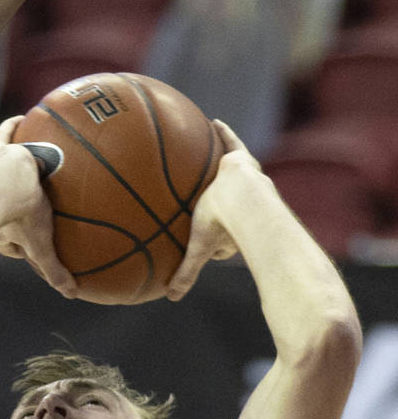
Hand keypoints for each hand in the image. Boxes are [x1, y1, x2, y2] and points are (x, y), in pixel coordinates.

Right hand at [0, 117, 76, 298]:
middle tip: (31, 202)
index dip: (21, 247)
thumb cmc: (16, 219)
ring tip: (28, 158)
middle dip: (16, 206)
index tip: (31, 246)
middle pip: (7, 204)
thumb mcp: (40, 244)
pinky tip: (24, 115)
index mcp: (1, 226)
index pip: (12, 241)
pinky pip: (6, 135)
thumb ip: (53, 269)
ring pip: (4, 172)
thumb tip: (72, 294)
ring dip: (13, 165)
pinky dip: (13, 126)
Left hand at [166, 120, 258, 300]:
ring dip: (221, 164)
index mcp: (234, 224)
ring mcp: (244, 178)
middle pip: (225, 196)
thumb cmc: (224, 227)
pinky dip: (222, 132)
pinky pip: (230, 141)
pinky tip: (211, 120)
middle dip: (219, 195)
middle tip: (209, 193)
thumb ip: (186, 272)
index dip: (215, 233)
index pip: (223, 229)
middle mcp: (242, 199)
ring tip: (210, 158)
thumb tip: (170, 297)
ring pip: (229, 169)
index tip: (207, 231)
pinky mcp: (242, 158)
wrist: (248, 202)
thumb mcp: (200, 249)